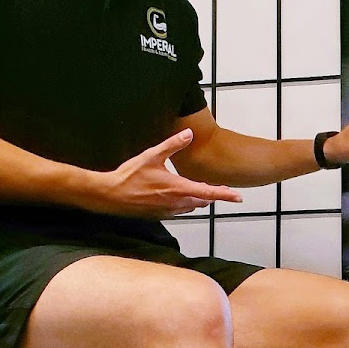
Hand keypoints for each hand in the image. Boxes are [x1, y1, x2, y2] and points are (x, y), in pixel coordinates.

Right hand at [98, 128, 242, 217]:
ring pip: (192, 207)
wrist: (109, 196)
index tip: (239, 197)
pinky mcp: (160, 215)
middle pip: (203, 201)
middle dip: (212, 194)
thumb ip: (172, 144)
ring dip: (199, 199)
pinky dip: (186, 203)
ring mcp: (168, 211)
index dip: (226, 195)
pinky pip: (180, 210)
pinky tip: (181, 195)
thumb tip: (189, 133)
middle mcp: (176, 203)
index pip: (209, 193)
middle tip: (221, 189)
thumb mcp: (152, 155)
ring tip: (203, 190)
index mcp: (178, 189)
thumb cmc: (129, 175)